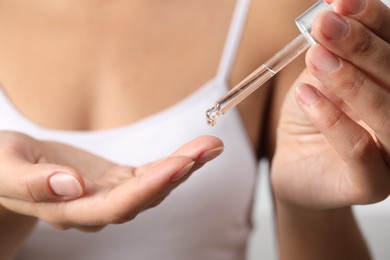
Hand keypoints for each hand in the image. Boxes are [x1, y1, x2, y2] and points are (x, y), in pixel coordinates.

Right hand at [0, 131, 222, 229]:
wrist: (10, 167)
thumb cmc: (3, 167)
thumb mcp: (6, 170)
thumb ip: (34, 182)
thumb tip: (72, 185)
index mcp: (70, 210)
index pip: (118, 206)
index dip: (151, 187)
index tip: (180, 163)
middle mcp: (97, 208)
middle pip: (146, 196)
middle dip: (179, 173)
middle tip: (209, 148)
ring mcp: (111, 194)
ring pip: (154, 185)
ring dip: (184, 166)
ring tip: (211, 145)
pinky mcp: (118, 180)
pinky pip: (151, 173)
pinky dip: (174, 161)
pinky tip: (196, 150)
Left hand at [271, 0, 389, 208]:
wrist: (295, 167)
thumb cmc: (310, 120)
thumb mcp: (318, 80)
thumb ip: (330, 55)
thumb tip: (333, 16)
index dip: (374, 21)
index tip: (339, 2)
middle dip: (361, 46)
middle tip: (326, 25)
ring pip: (388, 115)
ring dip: (351, 81)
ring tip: (316, 57)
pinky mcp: (372, 185)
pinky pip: (359, 152)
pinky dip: (333, 120)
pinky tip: (307, 96)